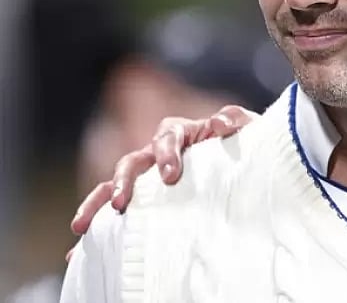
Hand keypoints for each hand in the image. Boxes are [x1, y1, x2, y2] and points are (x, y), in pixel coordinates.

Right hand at [68, 105, 255, 236]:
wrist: (246, 159)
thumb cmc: (243, 142)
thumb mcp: (246, 129)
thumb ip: (236, 121)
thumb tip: (219, 122)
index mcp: (183, 133)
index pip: (168, 137)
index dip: (167, 154)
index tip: (171, 176)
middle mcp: (158, 152)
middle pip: (133, 161)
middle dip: (124, 181)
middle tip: (120, 203)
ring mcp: (148, 176)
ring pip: (113, 184)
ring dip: (97, 202)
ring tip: (82, 225)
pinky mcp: (144, 197)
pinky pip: (113, 207)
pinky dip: (96, 225)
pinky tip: (79, 246)